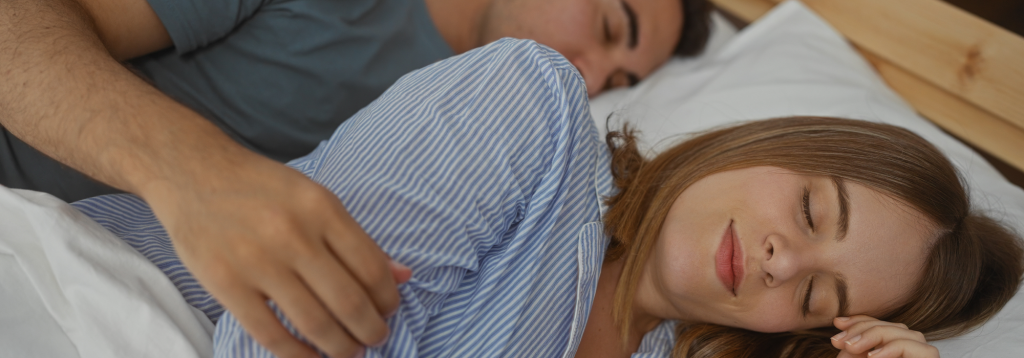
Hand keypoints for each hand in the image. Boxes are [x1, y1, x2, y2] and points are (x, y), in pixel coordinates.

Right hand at [143, 155, 411, 357]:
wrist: (193, 172)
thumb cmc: (261, 187)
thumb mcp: (315, 198)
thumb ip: (356, 239)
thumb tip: (403, 276)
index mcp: (321, 208)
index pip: (370, 267)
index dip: (387, 298)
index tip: (390, 311)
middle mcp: (293, 234)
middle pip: (348, 300)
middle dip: (370, 330)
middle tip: (376, 338)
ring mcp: (258, 261)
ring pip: (314, 322)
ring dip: (340, 346)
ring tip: (350, 352)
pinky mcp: (226, 284)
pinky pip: (270, 333)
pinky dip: (297, 354)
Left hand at [832, 316, 938, 357]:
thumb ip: (852, 346)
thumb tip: (839, 321)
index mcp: (898, 349)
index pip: (884, 325)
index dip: (861, 320)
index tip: (837, 323)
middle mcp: (915, 350)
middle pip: (895, 326)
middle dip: (863, 328)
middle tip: (838, 340)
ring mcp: (924, 355)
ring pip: (907, 333)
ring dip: (875, 336)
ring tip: (851, 348)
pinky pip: (918, 348)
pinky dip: (893, 348)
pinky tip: (872, 356)